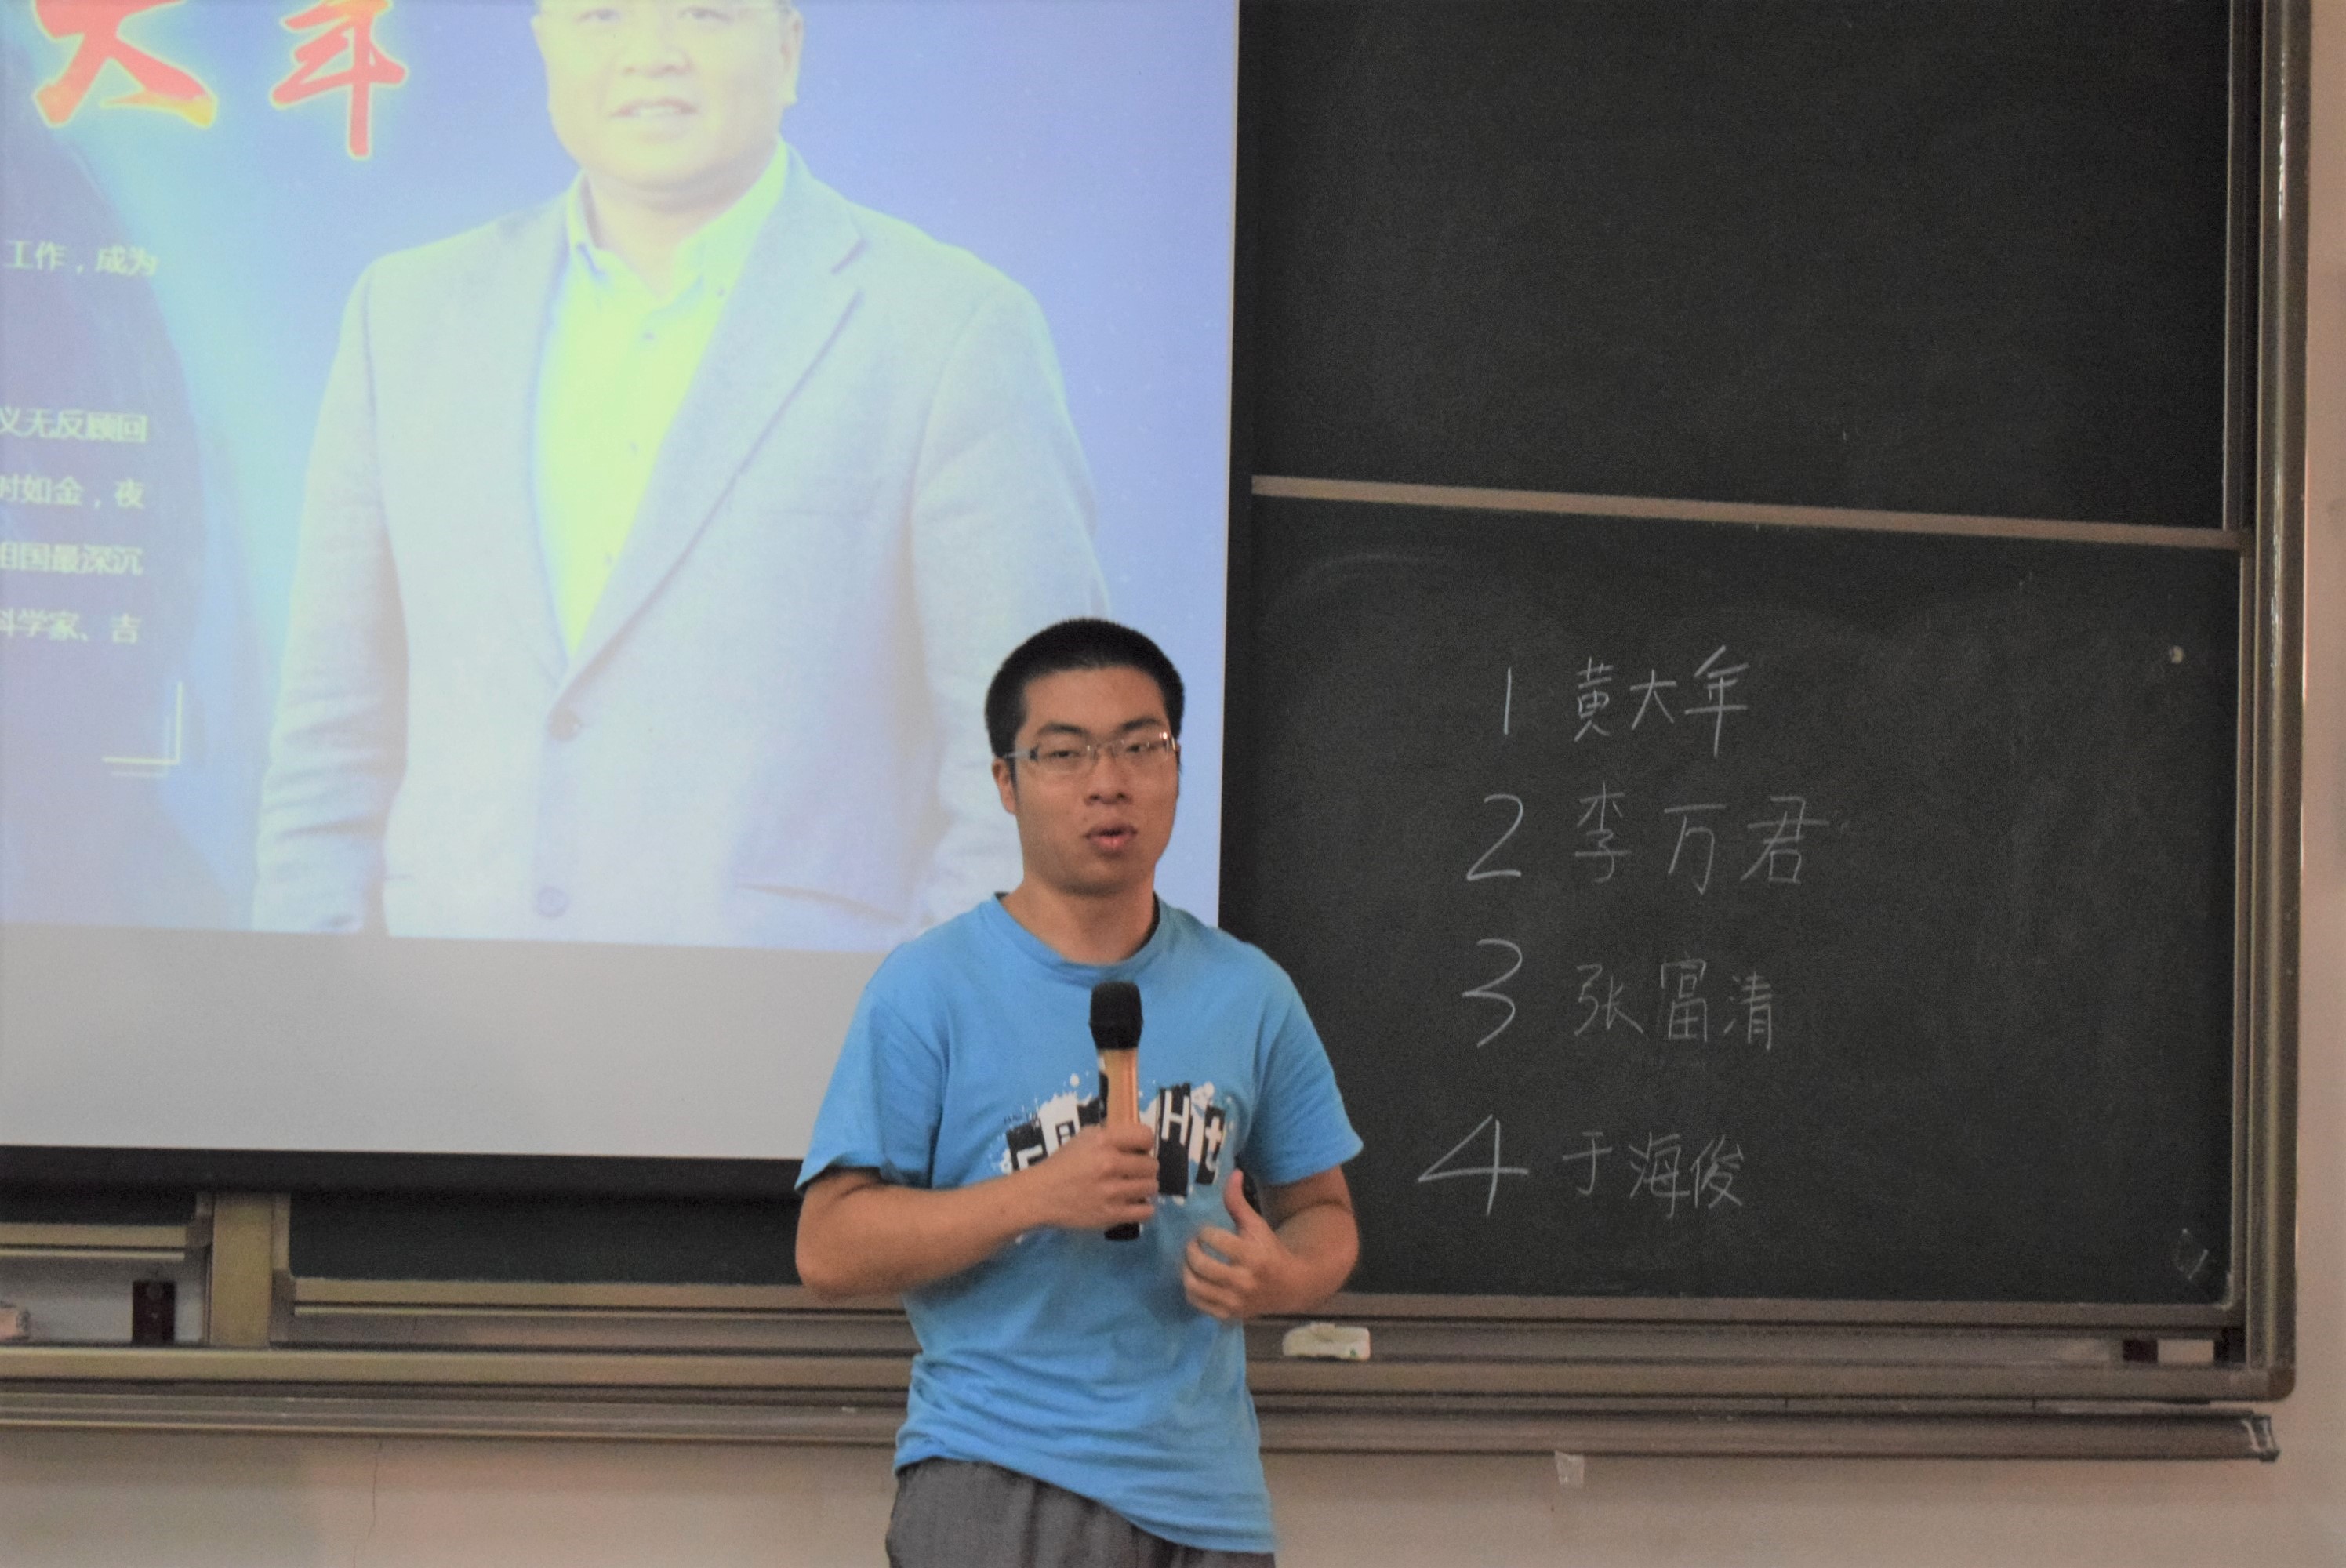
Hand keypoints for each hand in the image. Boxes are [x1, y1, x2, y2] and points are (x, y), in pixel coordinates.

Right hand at [1016, 1121, 1158, 1232]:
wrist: (1040, 1195)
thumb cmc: (1062, 1164)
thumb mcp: (1083, 1138)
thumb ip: (1110, 1135)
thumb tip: (1136, 1139)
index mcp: (1103, 1141)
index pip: (1145, 1136)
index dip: (1145, 1143)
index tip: (1139, 1149)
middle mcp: (1110, 1164)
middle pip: (1152, 1164)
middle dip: (1145, 1167)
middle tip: (1135, 1172)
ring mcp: (1112, 1192)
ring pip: (1151, 1187)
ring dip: (1145, 1187)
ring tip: (1134, 1187)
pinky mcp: (1111, 1215)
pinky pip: (1146, 1211)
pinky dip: (1143, 1208)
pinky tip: (1134, 1204)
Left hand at [1182, 1173, 1301, 1320]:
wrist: (1290, 1286)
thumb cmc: (1270, 1251)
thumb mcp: (1257, 1225)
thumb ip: (1239, 1203)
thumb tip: (1233, 1173)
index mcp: (1252, 1256)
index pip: (1214, 1240)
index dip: (1204, 1233)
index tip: (1205, 1232)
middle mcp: (1243, 1281)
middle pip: (1201, 1265)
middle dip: (1191, 1250)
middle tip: (1192, 1245)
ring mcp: (1234, 1301)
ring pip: (1195, 1286)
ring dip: (1186, 1270)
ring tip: (1191, 1261)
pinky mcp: (1228, 1315)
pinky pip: (1198, 1303)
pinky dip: (1191, 1290)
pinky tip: (1196, 1278)